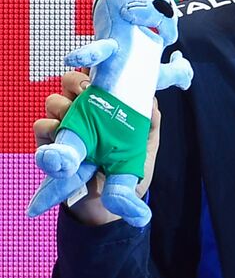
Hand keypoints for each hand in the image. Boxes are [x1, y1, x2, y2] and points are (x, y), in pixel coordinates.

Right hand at [33, 70, 161, 226]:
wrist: (110, 207)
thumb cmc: (129, 171)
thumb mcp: (147, 146)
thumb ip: (150, 122)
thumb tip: (150, 100)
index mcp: (106, 108)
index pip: (95, 79)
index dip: (95, 70)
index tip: (102, 73)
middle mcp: (83, 113)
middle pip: (70, 82)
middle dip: (77, 82)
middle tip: (89, 93)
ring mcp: (64, 127)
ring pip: (54, 100)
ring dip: (65, 105)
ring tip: (77, 118)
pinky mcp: (49, 146)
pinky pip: (41, 126)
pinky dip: (51, 127)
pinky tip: (64, 135)